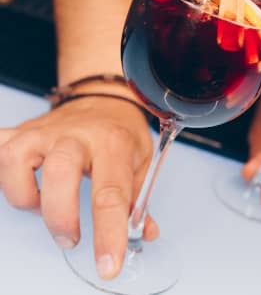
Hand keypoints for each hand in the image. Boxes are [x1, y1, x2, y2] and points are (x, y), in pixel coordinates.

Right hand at [0, 96, 157, 278]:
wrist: (104, 98)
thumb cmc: (122, 131)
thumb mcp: (141, 161)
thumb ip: (139, 199)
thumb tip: (144, 233)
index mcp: (114, 143)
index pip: (111, 193)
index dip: (109, 234)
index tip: (108, 265)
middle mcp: (78, 135)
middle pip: (58, 172)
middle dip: (60, 216)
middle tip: (70, 238)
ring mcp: (46, 131)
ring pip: (16, 160)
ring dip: (25, 195)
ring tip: (45, 202)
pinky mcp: (23, 131)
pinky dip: (3, 173)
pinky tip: (21, 181)